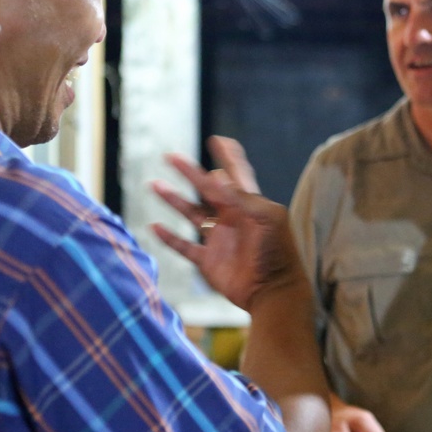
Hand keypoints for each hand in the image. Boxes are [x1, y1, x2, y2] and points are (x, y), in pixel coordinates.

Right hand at [150, 136, 297, 310]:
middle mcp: (231, 217)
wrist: (273, 292)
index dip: (228, 156)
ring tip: (154, 185)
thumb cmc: (277, 253)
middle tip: (171, 156)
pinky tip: (154, 226)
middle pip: (206, 189)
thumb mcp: (267, 219)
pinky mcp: (208, 260)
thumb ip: (243, 198)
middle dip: (189, 173)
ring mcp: (218, 238)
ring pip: (191, 214)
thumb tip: (218, 176)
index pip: (236, 174)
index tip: (218, 139)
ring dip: (173, 200)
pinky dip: (169, 237)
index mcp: (249, 205)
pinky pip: (184, 246)